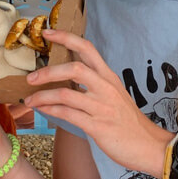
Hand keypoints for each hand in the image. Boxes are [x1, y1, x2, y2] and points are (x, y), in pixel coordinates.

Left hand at [24, 29, 170, 177]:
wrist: (148, 145)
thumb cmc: (127, 121)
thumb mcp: (114, 95)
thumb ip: (95, 84)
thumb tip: (69, 78)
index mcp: (109, 77)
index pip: (87, 49)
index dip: (66, 38)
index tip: (48, 33)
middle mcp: (106, 88)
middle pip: (74, 68)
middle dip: (47, 72)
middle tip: (30, 79)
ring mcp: (102, 107)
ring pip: (66, 94)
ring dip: (42, 96)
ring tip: (29, 100)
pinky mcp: (97, 126)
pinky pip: (67, 114)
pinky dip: (50, 110)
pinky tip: (42, 110)